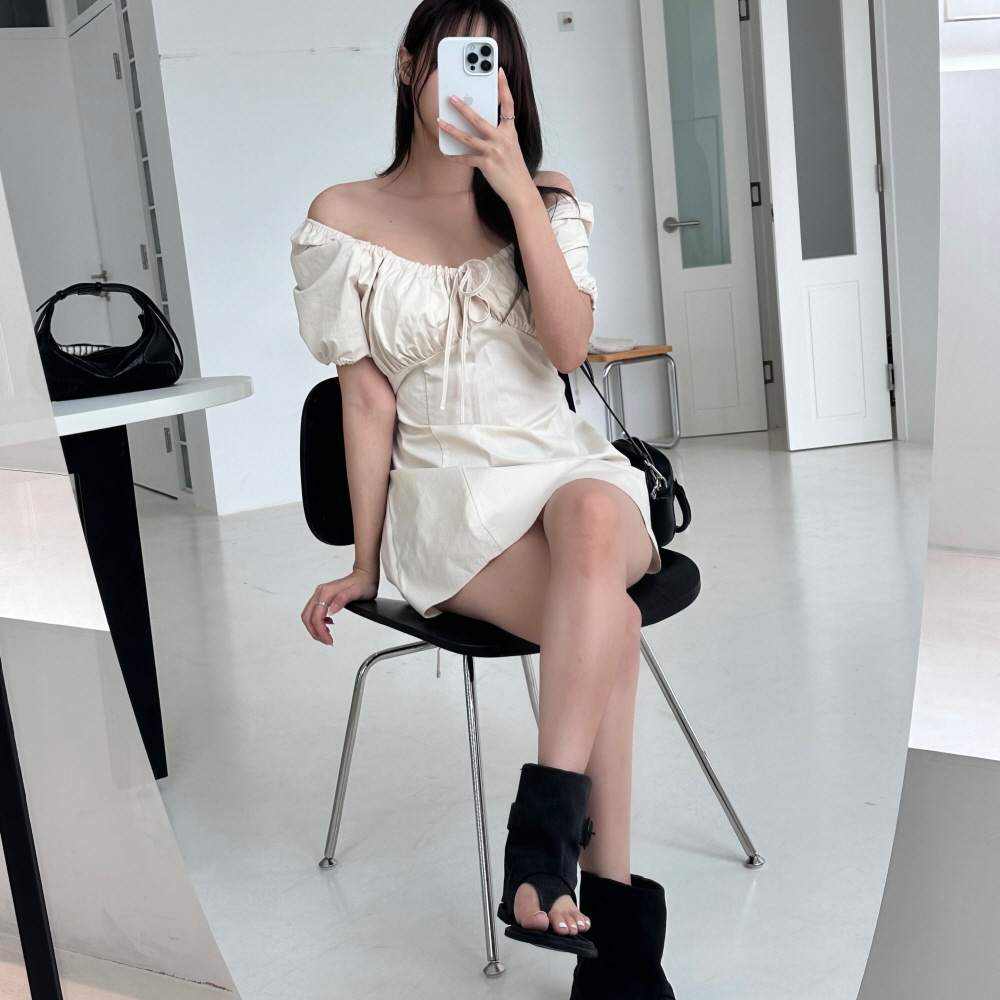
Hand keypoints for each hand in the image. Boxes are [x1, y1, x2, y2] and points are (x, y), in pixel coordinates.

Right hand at [301, 568, 377, 644]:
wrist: (364, 575)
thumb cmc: (363, 583)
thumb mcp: (356, 591)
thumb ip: (343, 599)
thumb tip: (332, 610)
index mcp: (326, 592)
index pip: (316, 616)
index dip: (320, 630)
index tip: (329, 639)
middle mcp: (320, 592)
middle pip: (308, 617)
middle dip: (315, 632)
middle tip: (326, 641)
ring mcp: (320, 594)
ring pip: (309, 615)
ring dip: (314, 628)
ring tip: (326, 636)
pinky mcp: (323, 597)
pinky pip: (314, 612)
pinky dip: (317, 622)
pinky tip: (327, 625)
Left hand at [437, 68, 537, 208]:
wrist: (521, 191)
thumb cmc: (515, 169)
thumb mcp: (511, 147)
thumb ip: (499, 135)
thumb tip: (480, 126)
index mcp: (510, 131)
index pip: (508, 104)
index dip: (504, 87)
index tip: (499, 72)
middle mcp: (502, 138)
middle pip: (479, 119)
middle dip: (463, 107)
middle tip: (450, 97)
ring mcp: (494, 151)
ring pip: (468, 137)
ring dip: (451, 129)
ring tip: (439, 122)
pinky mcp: (486, 165)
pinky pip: (466, 159)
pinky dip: (455, 157)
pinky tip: (446, 154)